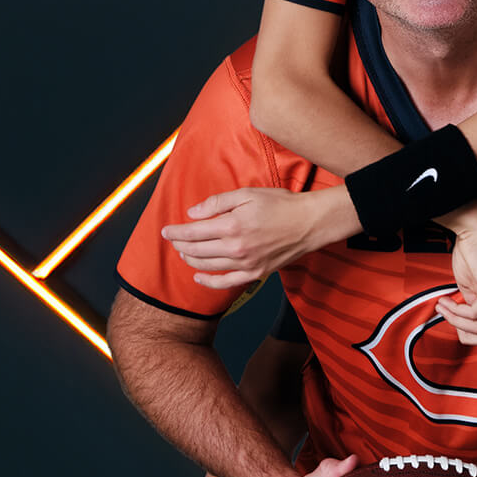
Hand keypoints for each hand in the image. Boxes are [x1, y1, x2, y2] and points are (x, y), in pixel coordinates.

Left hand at [162, 187, 342, 286]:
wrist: (309, 223)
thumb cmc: (281, 204)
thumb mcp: (248, 194)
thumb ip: (218, 203)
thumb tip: (193, 213)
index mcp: (232, 225)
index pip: (193, 232)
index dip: (176, 232)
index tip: (166, 230)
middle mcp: (236, 247)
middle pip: (196, 250)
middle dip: (179, 245)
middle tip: (173, 240)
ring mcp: (246, 263)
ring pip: (207, 266)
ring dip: (189, 260)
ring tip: (182, 253)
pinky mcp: (255, 273)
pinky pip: (226, 283)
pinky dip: (208, 281)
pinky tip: (198, 276)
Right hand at [436, 203, 476, 346]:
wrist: (474, 232)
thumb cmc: (470, 256)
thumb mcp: (470, 291)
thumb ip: (472, 309)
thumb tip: (462, 327)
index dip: (475, 337)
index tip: (456, 322)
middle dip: (467, 335)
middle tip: (450, 319)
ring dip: (455, 320)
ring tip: (442, 306)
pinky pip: (475, 315)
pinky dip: (456, 311)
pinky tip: (446, 300)